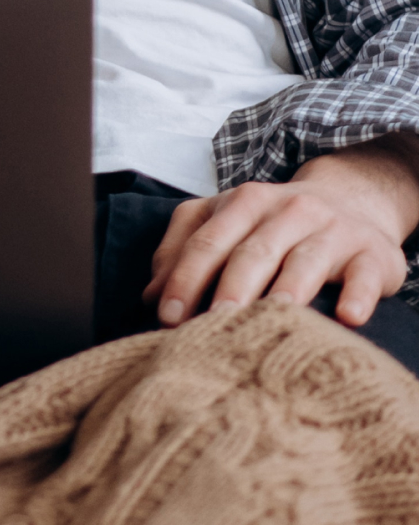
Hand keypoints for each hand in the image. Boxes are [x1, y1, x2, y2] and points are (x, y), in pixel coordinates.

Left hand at [145, 136, 418, 328]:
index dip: (184, 278)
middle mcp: (288, 210)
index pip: (207, 242)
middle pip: (253, 252)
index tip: (167, 317)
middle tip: (212, 325)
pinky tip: (347, 318)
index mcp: (244, 202)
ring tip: (271, 319)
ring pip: (305, 262)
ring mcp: (333, 230)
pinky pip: (364, 275)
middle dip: (230, 289)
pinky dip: (356, 295)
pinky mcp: (373, 253)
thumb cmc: (271, 223)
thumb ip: (182, 250)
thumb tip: (151, 295)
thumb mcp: (224, 222)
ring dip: (287, 291)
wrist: (351, 199)